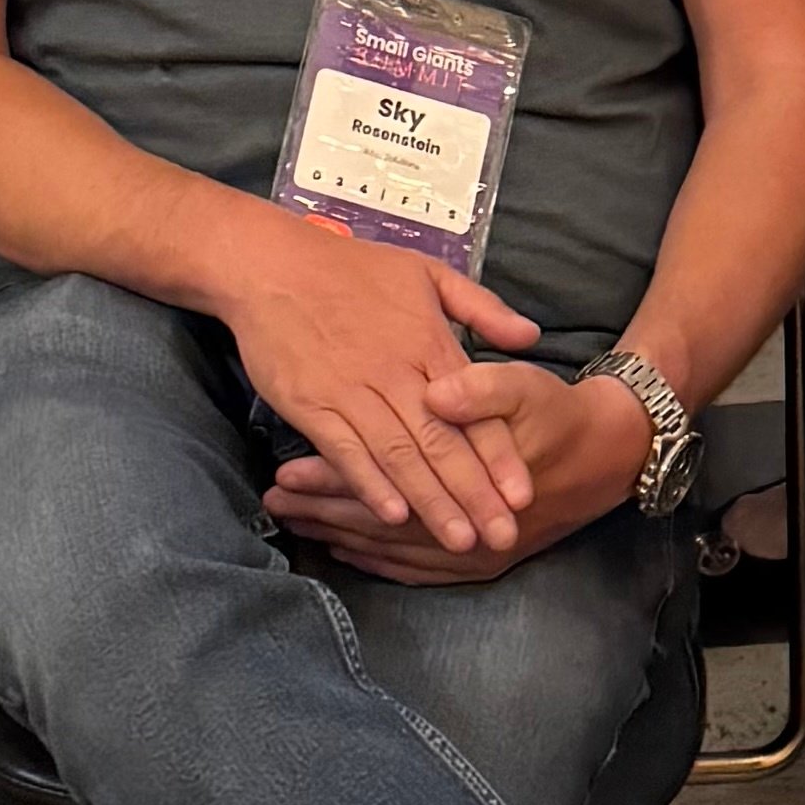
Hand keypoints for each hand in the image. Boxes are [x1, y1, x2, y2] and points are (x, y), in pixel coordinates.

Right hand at [219, 203, 546, 554]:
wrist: (272, 266)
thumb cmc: (352, 269)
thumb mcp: (427, 272)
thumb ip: (482, 307)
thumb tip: (531, 337)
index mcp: (429, 342)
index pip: (474, 409)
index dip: (500, 456)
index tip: (524, 496)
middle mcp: (395, 372)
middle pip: (441, 442)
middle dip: (475, 494)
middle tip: (502, 536)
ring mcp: (351, 391)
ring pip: (398, 455)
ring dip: (429, 501)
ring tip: (458, 538)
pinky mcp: (311, 405)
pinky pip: (345, 452)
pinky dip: (369, 484)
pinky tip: (391, 516)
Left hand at [262, 364, 651, 583]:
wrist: (605, 459)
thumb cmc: (554, 413)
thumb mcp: (523, 387)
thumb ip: (480, 389)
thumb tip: (436, 397)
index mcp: (466, 483)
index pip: (385, 483)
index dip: (333, 476)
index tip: (285, 469)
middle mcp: (465, 532)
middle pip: (376, 524)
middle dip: (320, 512)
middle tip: (272, 501)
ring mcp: (469, 554)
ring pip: (388, 551)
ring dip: (338, 536)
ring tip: (291, 522)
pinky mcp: (476, 564)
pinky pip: (411, 570)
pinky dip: (374, 561)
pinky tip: (343, 552)